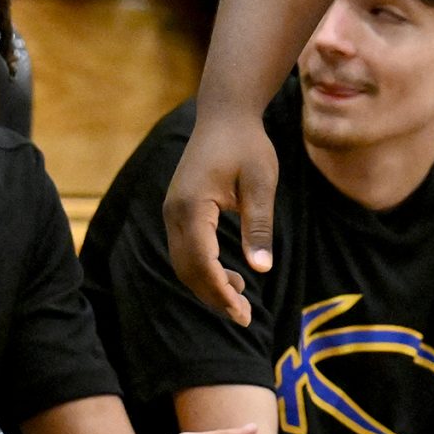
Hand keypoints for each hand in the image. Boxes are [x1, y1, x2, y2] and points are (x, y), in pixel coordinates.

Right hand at [164, 106, 282, 324]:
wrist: (225, 115)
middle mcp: (174, 212)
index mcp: (191, 205)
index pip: (200, 261)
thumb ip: (259, 225)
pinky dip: (204, 269)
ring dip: (208, 285)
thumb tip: (261, 269)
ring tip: (240, 300)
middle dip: (213, 296)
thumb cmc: (248, 146)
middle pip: (187, 268)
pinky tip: (230, 277)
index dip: (219, 291)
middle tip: (244, 317)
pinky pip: (185, 250)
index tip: (241, 313)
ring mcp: (172, 211)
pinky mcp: (178, 211)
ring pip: (183, 262)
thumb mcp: (262, 183)